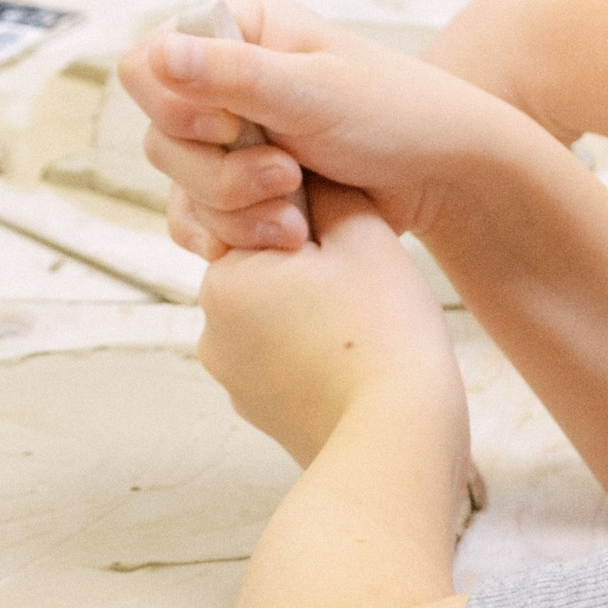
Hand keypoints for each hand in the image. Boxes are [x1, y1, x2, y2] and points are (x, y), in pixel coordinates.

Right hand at [121, 0, 522, 260]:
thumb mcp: (314, 91)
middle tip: (286, 177)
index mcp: (230, 27)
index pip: (144, 68)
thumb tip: (157, 56)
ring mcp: (225, 136)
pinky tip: (278, 239)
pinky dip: (232, 236)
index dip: (178, 108)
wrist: (440, 173)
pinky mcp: (237, 185)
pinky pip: (197, 220)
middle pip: (158, 138)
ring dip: (235, 211)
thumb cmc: (391, 114)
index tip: (234, 126)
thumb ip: (233, 75)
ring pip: (180, 187)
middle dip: (220, 173)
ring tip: (297, 220)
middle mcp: (217, 77)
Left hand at [194, 185, 461, 469]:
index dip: (312, 219)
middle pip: (266, 270)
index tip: (349, 238)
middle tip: (366, 286)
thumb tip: (305, 167)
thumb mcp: (362, 236)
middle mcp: (211, 328)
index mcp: (225, 275)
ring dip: (311, 315)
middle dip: (309, 270)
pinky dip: (313, 358)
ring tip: (365, 329)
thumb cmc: (383, 331)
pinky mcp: (258, 413)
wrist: (395, 440)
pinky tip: (356, 365)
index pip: (259, 218)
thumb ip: (326, 189)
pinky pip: (284, 364)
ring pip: (276, 319)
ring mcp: (232, 378)